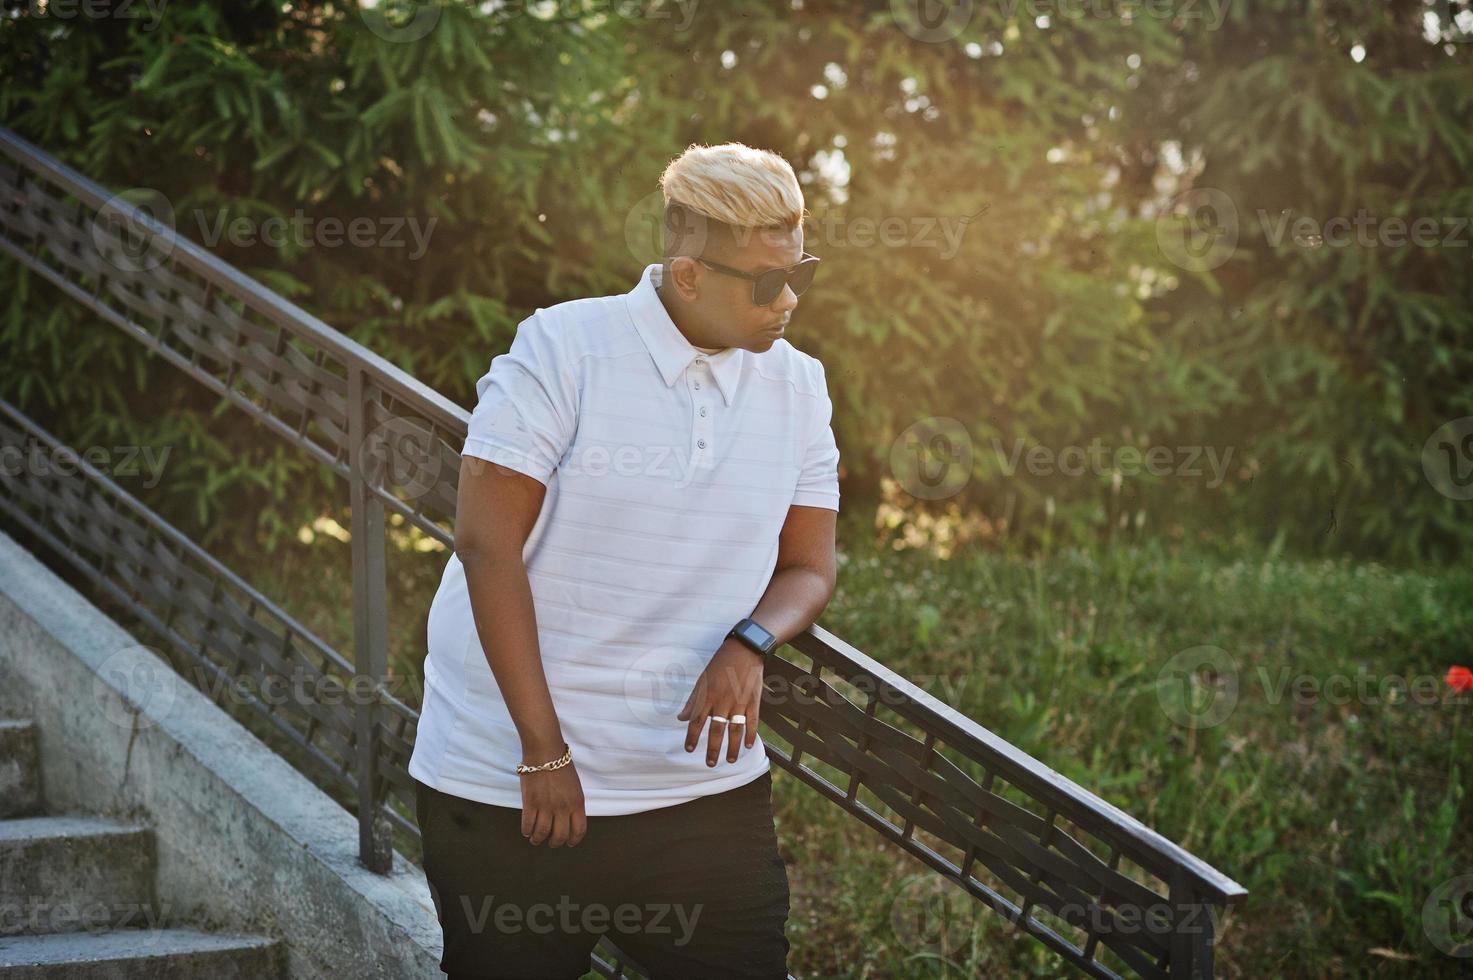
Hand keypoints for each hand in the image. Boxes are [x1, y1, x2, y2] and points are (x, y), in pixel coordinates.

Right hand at [519, 759, 585, 847]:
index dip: (574, 840)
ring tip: (535, 839)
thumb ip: (573, 804)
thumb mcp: (575, 787)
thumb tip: (569, 820)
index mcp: (577, 803)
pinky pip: (528, 824)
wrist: (545, 752)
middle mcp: (563, 807)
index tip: (569, 843)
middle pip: (560, 835)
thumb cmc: (561, 766)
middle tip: (551, 843)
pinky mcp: (530, 802)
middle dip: (555, 843)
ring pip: (542, 833)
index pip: (579, 830)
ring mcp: (546, 805)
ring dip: (538, 839)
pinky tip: (526, 831)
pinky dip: (527, 831)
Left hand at [677, 640, 764, 766]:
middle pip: (716, 731)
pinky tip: (748, 745)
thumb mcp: (702, 680)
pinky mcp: (753, 701)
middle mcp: (722, 702)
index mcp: (707, 696)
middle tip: (709, 763)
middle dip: (712, 749)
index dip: (692, 737)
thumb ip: (693, 701)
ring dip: (732, 748)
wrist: (744, 650)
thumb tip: (681, 718)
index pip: (697, 721)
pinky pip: (752, 722)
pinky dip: (750, 735)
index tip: (688, 749)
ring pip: (735, 731)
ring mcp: (739, 703)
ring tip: (729, 760)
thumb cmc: (720, 664)